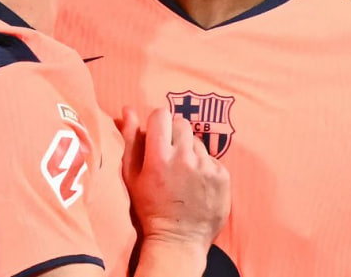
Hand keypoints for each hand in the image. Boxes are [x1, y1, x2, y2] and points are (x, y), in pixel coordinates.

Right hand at [120, 107, 229, 248]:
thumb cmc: (148, 208)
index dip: (157, 124)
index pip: (161, 115)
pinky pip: (211, 158)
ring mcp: (206, 167)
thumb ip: (130, 140)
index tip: (156, 137)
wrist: (178, 240)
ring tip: (183, 174)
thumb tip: (127, 110)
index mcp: (158, 158)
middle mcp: (185, 159)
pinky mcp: (222, 176)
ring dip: (189, 151)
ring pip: (197, 141)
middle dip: (174, 135)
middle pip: (181, 124)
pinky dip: (204, 166)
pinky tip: (196, 184)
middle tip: (169, 157)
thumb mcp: (131, 176)